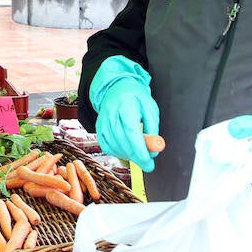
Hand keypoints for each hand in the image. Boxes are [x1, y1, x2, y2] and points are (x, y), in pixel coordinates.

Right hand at [89, 56, 160, 170]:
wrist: (116, 88)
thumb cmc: (135, 98)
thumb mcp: (150, 108)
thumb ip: (153, 128)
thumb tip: (153, 150)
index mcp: (125, 104)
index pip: (131, 131)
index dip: (140, 149)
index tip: (149, 161)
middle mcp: (111, 113)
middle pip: (122, 141)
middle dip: (137, 156)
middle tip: (148, 162)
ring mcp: (102, 122)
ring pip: (115, 146)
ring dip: (128, 155)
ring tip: (138, 152)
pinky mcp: (99, 129)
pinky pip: (107, 147)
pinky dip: (118, 152)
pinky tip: (126, 150)